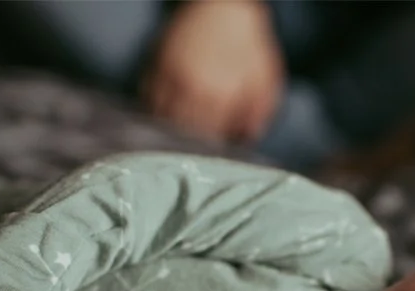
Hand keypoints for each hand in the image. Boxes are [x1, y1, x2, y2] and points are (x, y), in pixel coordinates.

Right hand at [142, 0, 283, 142]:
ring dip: (166, 128)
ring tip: (173, 135)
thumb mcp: (266, 78)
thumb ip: (261, 111)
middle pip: (183, 131)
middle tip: (190, 148)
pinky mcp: (160, 63)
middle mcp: (194, 89)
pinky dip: (151, 107)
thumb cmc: (250, 45)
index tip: (210, 152)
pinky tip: (160, 112)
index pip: (209, 139)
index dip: (209, 148)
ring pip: (161, 116)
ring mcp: (173, 76)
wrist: (226, 6)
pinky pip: (148, 94)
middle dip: (187, 142)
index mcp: (221, 97)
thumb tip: (249, 137)